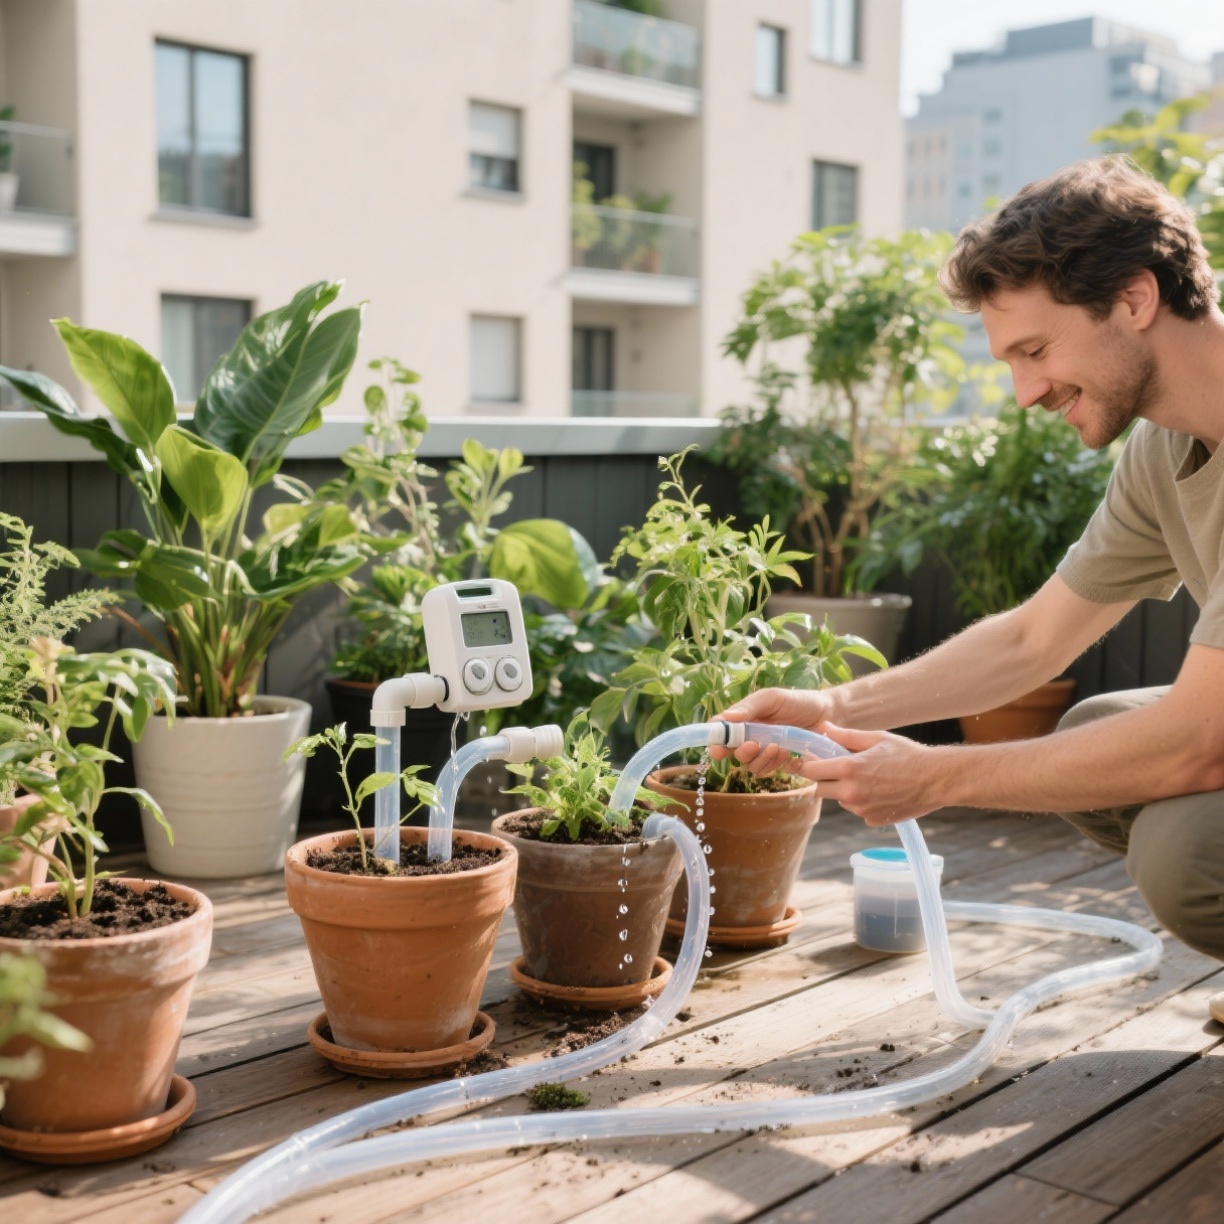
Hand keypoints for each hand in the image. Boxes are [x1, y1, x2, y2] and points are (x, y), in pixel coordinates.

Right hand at [711, 687, 836, 775]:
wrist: (829, 714)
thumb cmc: (798, 702)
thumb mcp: (772, 698)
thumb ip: (750, 706)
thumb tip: (726, 717)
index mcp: (744, 720)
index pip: (721, 734)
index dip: (716, 742)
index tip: (718, 749)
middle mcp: (751, 738)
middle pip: (734, 754)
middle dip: (742, 752)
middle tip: (755, 745)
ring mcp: (765, 752)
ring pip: (752, 766)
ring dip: (763, 759)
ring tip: (779, 747)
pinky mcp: (781, 764)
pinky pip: (772, 771)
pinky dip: (778, 764)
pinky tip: (790, 753)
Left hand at [795, 724, 938, 826]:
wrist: (936, 780)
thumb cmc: (908, 755)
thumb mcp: (876, 739)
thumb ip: (846, 736)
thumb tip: (824, 728)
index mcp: (849, 768)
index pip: (811, 771)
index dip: (809, 764)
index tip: (813, 759)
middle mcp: (851, 792)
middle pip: (818, 790)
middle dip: (823, 779)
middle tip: (837, 769)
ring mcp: (861, 809)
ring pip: (839, 800)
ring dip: (844, 791)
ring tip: (868, 778)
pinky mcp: (872, 820)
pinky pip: (857, 810)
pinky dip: (862, 802)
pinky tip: (879, 791)